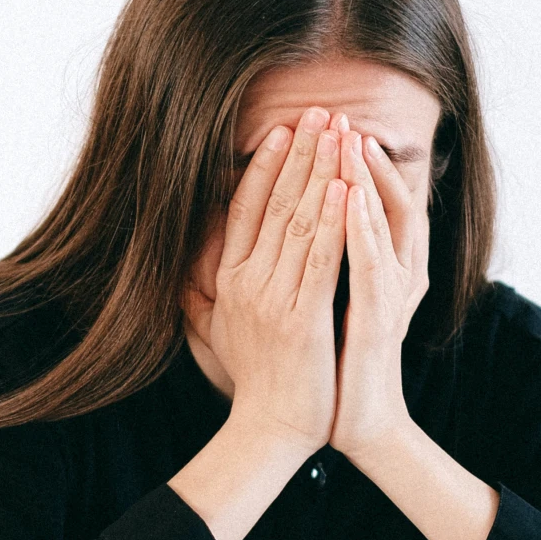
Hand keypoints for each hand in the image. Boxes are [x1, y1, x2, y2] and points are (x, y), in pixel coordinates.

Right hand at [193, 107, 346, 452]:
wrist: (269, 429)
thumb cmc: (256, 381)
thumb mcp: (223, 329)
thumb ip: (209, 293)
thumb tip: (195, 268)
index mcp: (229, 280)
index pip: (245, 209)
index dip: (264, 166)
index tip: (283, 129)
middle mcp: (245, 282)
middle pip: (274, 203)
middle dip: (301, 152)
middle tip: (320, 111)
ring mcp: (272, 299)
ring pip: (299, 221)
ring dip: (321, 171)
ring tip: (339, 131)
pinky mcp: (301, 318)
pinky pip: (320, 260)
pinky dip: (332, 220)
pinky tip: (345, 187)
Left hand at [329, 120, 429, 463]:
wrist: (355, 423)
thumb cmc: (331, 370)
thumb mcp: (313, 309)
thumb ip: (302, 272)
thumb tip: (262, 241)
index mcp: (371, 269)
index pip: (358, 203)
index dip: (340, 165)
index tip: (314, 129)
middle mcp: (389, 274)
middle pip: (376, 201)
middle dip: (354, 157)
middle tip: (335, 115)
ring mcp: (389, 295)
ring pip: (381, 223)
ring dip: (364, 179)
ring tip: (346, 139)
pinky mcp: (382, 319)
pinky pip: (373, 264)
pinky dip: (362, 228)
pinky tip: (348, 197)